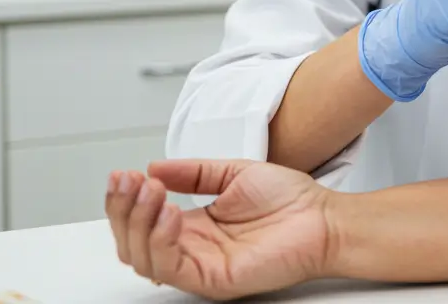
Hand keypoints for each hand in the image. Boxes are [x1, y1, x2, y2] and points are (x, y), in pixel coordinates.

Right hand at [105, 159, 331, 300]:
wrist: (325, 218)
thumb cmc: (290, 200)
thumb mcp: (233, 173)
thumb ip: (193, 172)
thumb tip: (154, 167)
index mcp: (193, 226)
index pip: (140, 222)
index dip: (125, 199)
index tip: (123, 173)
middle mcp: (191, 248)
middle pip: (131, 242)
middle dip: (122, 209)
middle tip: (127, 181)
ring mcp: (200, 266)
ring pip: (142, 257)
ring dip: (137, 222)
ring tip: (150, 191)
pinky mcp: (212, 279)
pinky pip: (171, 268)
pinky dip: (161, 239)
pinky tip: (169, 212)